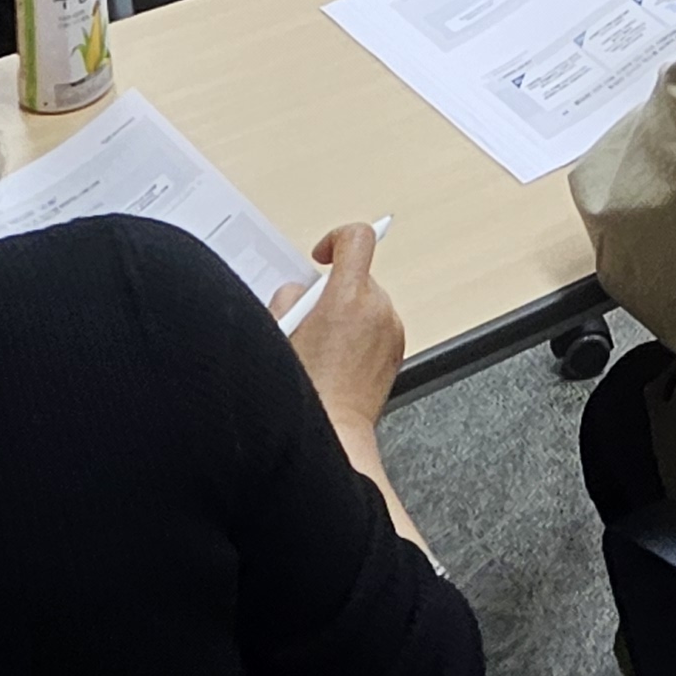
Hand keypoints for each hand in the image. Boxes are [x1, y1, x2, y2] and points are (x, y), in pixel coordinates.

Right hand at [278, 222, 412, 513]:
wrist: (334, 436)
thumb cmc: (304, 392)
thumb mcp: (278, 334)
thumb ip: (288, 299)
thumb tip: (299, 292)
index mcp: (347, 299)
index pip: (356, 239)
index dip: (336, 240)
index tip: (321, 256)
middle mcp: (378, 310)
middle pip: (359, 276)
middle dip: (332, 291)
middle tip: (308, 320)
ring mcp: (392, 331)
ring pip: (368, 303)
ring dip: (347, 313)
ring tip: (321, 347)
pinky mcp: (397, 351)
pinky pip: (378, 326)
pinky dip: (360, 334)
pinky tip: (338, 362)